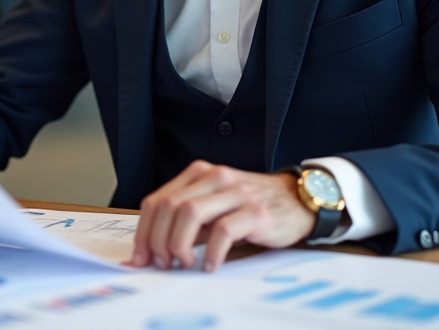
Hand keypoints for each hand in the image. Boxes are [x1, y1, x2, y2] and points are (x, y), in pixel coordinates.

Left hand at [131, 160, 316, 271]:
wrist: (297, 200)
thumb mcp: (214, 204)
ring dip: (178, 244)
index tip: (141, 257)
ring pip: (190, 213)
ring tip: (183, 263)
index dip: (143, 232)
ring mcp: (235, 193)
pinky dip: (210, 252)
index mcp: (199, 174)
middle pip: (169, 206)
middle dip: (157, 240)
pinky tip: (209, 265)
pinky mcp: (255, 212)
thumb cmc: (250, 206)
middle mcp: (214, 177)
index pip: (157, 200)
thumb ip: (186, 219)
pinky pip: (223, 230)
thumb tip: (150, 251)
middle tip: (162, 264)